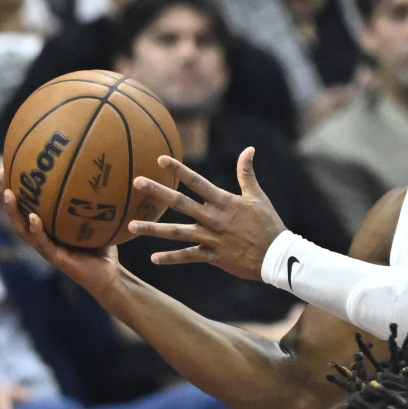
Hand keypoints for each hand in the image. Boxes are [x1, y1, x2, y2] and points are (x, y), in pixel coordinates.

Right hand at [1, 180, 122, 294]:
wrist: (111, 274)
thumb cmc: (103, 245)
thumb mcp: (96, 217)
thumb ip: (92, 199)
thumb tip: (96, 169)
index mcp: (47, 227)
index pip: (26, 204)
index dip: (16, 186)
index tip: (9, 164)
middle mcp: (43, 237)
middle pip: (16, 214)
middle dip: (6, 194)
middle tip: (1, 173)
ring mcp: (47, 248)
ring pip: (23, 229)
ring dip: (14, 211)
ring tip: (9, 194)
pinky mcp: (56, 258)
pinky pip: (43, 243)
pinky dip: (36, 230)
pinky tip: (33, 218)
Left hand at [128, 148, 287, 280]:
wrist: (276, 256)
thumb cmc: (268, 224)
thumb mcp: (257, 197)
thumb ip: (247, 173)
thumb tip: (249, 149)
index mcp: (224, 202)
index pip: (196, 182)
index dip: (178, 170)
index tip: (160, 159)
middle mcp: (213, 219)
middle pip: (180, 203)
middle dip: (157, 192)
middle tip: (136, 182)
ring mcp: (211, 239)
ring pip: (176, 233)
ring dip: (153, 229)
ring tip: (131, 226)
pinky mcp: (212, 257)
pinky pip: (187, 257)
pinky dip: (170, 258)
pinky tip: (153, 259)